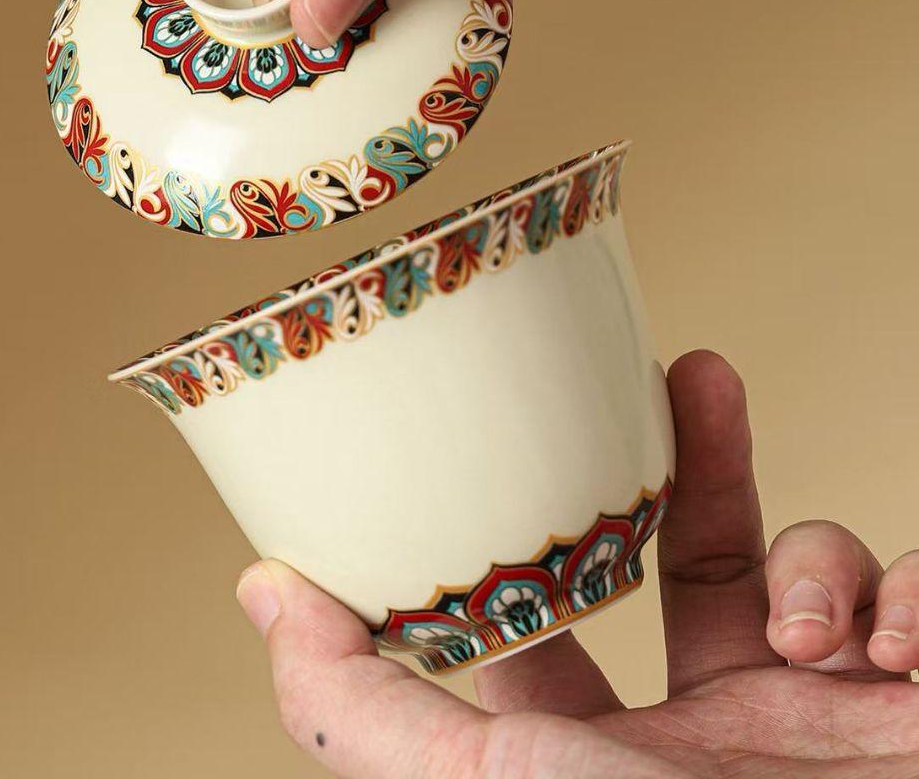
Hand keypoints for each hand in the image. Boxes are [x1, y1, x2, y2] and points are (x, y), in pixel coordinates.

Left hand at [235, 351, 918, 775]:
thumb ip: (362, 710)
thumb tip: (261, 587)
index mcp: (611, 757)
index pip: (553, 620)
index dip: (538, 532)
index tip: (527, 442)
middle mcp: (714, 737)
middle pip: (689, 555)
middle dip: (694, 460)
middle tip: (684, 374)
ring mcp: (818, 719)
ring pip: (807, 565)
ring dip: (816, 562)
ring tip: (815, 631)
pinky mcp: (906, 700)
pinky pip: (913, 594)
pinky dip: (913, 598)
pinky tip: (904, 656)